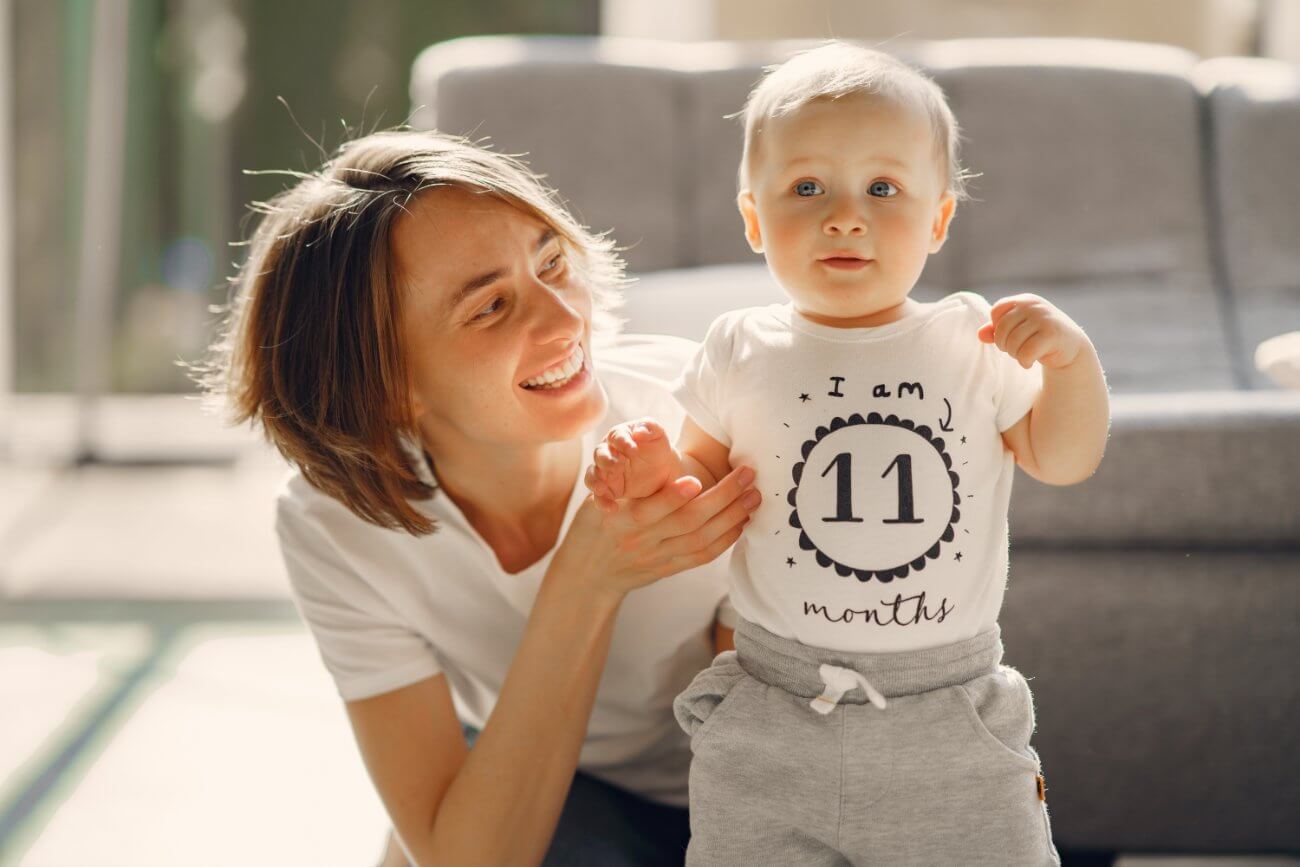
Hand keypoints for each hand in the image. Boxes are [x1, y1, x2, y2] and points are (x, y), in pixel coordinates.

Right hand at [559, 464, 760, 598]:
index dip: (673, 496)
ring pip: (701, 540)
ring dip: (732, 517)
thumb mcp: (601, 499)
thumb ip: (627, 483)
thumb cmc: (598, 523)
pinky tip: (741, 523)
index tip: (695, 479)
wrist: (589, 573)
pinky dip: (725, 541)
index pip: (650, 509)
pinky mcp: (668, 570)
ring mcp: (656, 558)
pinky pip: (702, 557)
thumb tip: (657, 446)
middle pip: (687, 522)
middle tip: (747, 476)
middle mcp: (640, 540)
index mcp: (620, 519)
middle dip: (722, 497)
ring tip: (753, 497)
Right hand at [583, 418, 681, 511]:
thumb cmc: (658, 447)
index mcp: (620, 436)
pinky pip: (599, 496)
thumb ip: (650, 428)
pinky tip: (612, 507)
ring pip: (593, 475)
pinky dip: (602, 501)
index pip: (616, 436)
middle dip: (606, 461)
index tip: (633, 450)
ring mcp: (605, 472)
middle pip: (600, 454)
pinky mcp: (608, 489)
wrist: (663, 471)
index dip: (623, 442)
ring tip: (602, 489)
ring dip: (595, 481)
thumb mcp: (659, 435)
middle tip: (618, 467)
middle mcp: (608, 452)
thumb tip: (639, 432)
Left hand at [977, 293, 1087, 369]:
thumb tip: (980, 334)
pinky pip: (1026, 352)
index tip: (1009, 336)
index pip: (996, 311)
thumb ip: (997, 330)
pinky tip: (1029, 363)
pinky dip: (1024, 362)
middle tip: (1016, 351)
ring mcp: (1044, 318)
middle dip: (1005, 345)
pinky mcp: (1052, 334)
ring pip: (1013, 342)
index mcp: (1024, 300)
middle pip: (1002, 329)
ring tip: (1024, 356)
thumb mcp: (1018, 330)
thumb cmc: (1040, 336)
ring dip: (1015, 355)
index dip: (997, 328)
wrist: (1071, 347)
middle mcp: (1034, 306)